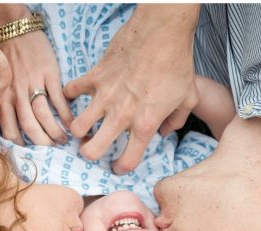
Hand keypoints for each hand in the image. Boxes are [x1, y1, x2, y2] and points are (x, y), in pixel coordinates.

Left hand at [0, 28, 72, 145]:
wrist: (13, 31)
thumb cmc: (3, 60)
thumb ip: (3, 103)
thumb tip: (13, 128)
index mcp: (3, 98)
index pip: (10, 129)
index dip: (20, 146)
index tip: (29, 155)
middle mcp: (17, 93)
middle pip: (29, 126)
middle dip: (42, 142)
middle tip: (51, 150)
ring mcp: (34, 83)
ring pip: (45, 115)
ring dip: (56, 131)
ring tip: (64, 139)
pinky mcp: (49, 74)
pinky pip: (59, 99)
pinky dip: (66, 114)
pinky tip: (72, 123)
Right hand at [64, 5, 199, 173]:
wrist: (162, 32)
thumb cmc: (177, 63)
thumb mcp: (189, 98)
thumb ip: (177, 121)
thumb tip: (166, 132)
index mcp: (145, 124)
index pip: (128, 160)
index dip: (122, 168)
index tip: (119, 166)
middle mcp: (121, 115)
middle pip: (92, 150)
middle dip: (90, 154)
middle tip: (94, 147)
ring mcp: (104, 96)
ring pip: (77, 127)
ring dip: (79, 129)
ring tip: (85, 126)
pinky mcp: (94, 77)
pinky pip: (72, 91)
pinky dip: (71, 95)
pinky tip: (78, 95)